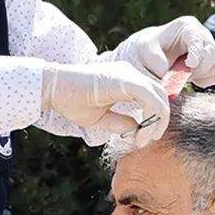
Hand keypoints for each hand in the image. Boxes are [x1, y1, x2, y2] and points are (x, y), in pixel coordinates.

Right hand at [40, 61, 169, 146]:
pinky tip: (141, 132)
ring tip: (144, 139)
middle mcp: (132, 73)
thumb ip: (122, 123)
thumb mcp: (102, 118)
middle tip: (147, 141)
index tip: (143, 138)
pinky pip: (150, 97)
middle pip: (161, 96)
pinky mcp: (125, 80)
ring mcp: (130, 74)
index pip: (153, 97)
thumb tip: (140, 130)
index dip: (155, 118)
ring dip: (157, 121)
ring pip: (160, 96)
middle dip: (160, 121)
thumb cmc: (72, 101)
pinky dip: (151, 116)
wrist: (53, 89)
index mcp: (128, 80)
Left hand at [108, 16, 214, 86]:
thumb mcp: (146, 50)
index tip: (190, 65)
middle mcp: (203, 36)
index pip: (198, 39)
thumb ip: (154, 60)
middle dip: (199, 68)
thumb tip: (166, 73)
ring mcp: (210, 49)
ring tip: (184, 77)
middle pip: (211, 53)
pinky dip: (204, 81)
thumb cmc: (151, 48)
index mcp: (188, 27)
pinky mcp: (212, 63)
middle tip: (184, 77)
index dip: (197, 52)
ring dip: (201, 75)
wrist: (155, 55)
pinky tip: (191, 79)